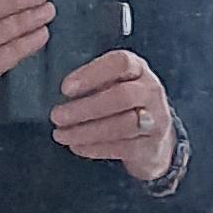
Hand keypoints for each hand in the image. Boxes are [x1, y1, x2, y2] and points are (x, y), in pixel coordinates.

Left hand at [53, 46, 177, 181]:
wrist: (154, 136)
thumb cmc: (121, 103)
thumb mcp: (112, 83)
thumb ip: (92, 82)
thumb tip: (64, 92)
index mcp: (137, 68)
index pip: (120, 63)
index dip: (92, 74)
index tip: (65, 88)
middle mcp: (150, 91)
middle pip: (122, 96)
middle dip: (85, 108)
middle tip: (57, 116)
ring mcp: (155, 119)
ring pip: (122, 125)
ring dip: (86, 131)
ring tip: (61, 135)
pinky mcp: (150, 146)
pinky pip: (122, 148)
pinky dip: (95, 148)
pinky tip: (76, 146)